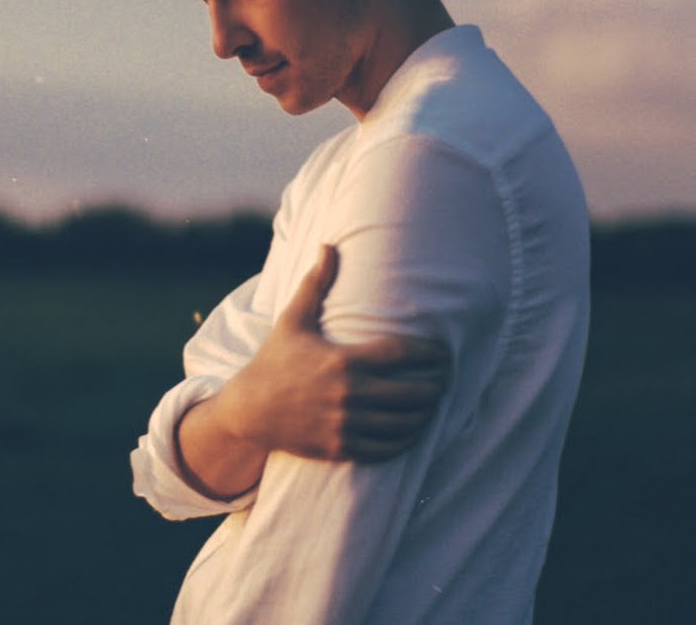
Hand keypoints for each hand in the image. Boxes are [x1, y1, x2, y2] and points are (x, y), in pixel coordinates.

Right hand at [217, 245, 448, 462]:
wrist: (249, 409)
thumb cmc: (274, 360)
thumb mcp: (293, 319)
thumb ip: (316, 283)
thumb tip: (328, 246)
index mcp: (343, 358)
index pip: (401, 353)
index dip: (430, 352)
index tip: (443, 351)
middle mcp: (348, 392)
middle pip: (412, 392)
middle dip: (436, 386)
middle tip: (446, 379)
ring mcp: (345, 423)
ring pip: (404, 423)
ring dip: (426, 414)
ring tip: (434, 403)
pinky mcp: (341, 447)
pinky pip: (386, 449)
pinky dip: (406, 440)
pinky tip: (412, 429)